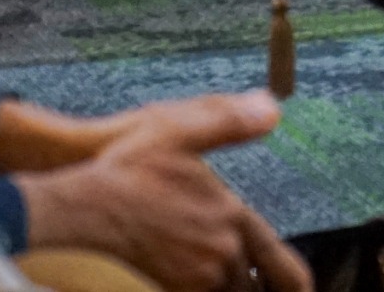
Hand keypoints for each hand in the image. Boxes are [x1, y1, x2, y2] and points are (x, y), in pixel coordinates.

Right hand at [18, 93, 308, 291]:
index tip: (300, 288)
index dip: (294, 282)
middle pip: (253, 288)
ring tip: (232, 281)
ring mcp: (193, 278)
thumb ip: (231, 122)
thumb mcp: (180, 130)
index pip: (280, 262)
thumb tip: (273, 109)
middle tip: (269, 287)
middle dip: (259, 287)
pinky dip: (206, 289)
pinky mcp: (166, 288)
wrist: (83, 208)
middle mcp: (219, 255)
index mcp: (231, 218)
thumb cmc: (127, 169)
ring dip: (232, 288)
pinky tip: (199, 280)